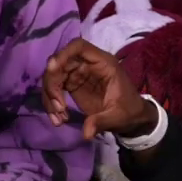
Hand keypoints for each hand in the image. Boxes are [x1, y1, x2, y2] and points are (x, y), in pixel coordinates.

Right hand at [42, 39, 157, 139]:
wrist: (131, 119)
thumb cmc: (129, 111)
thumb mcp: (118, 117)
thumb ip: (101, 122)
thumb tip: (86, 134)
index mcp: (103, 63)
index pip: (79, 46)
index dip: (63, 54)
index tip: (52, 69)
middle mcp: (88, 65)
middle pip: (60, 63)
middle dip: (52, 84)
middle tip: (58, 107)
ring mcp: (78, 74)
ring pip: (54, 76)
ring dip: (50, 96)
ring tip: (59, 118)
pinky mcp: (72, 85)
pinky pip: (55, 88)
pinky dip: (52, 103)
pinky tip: (58, 119)